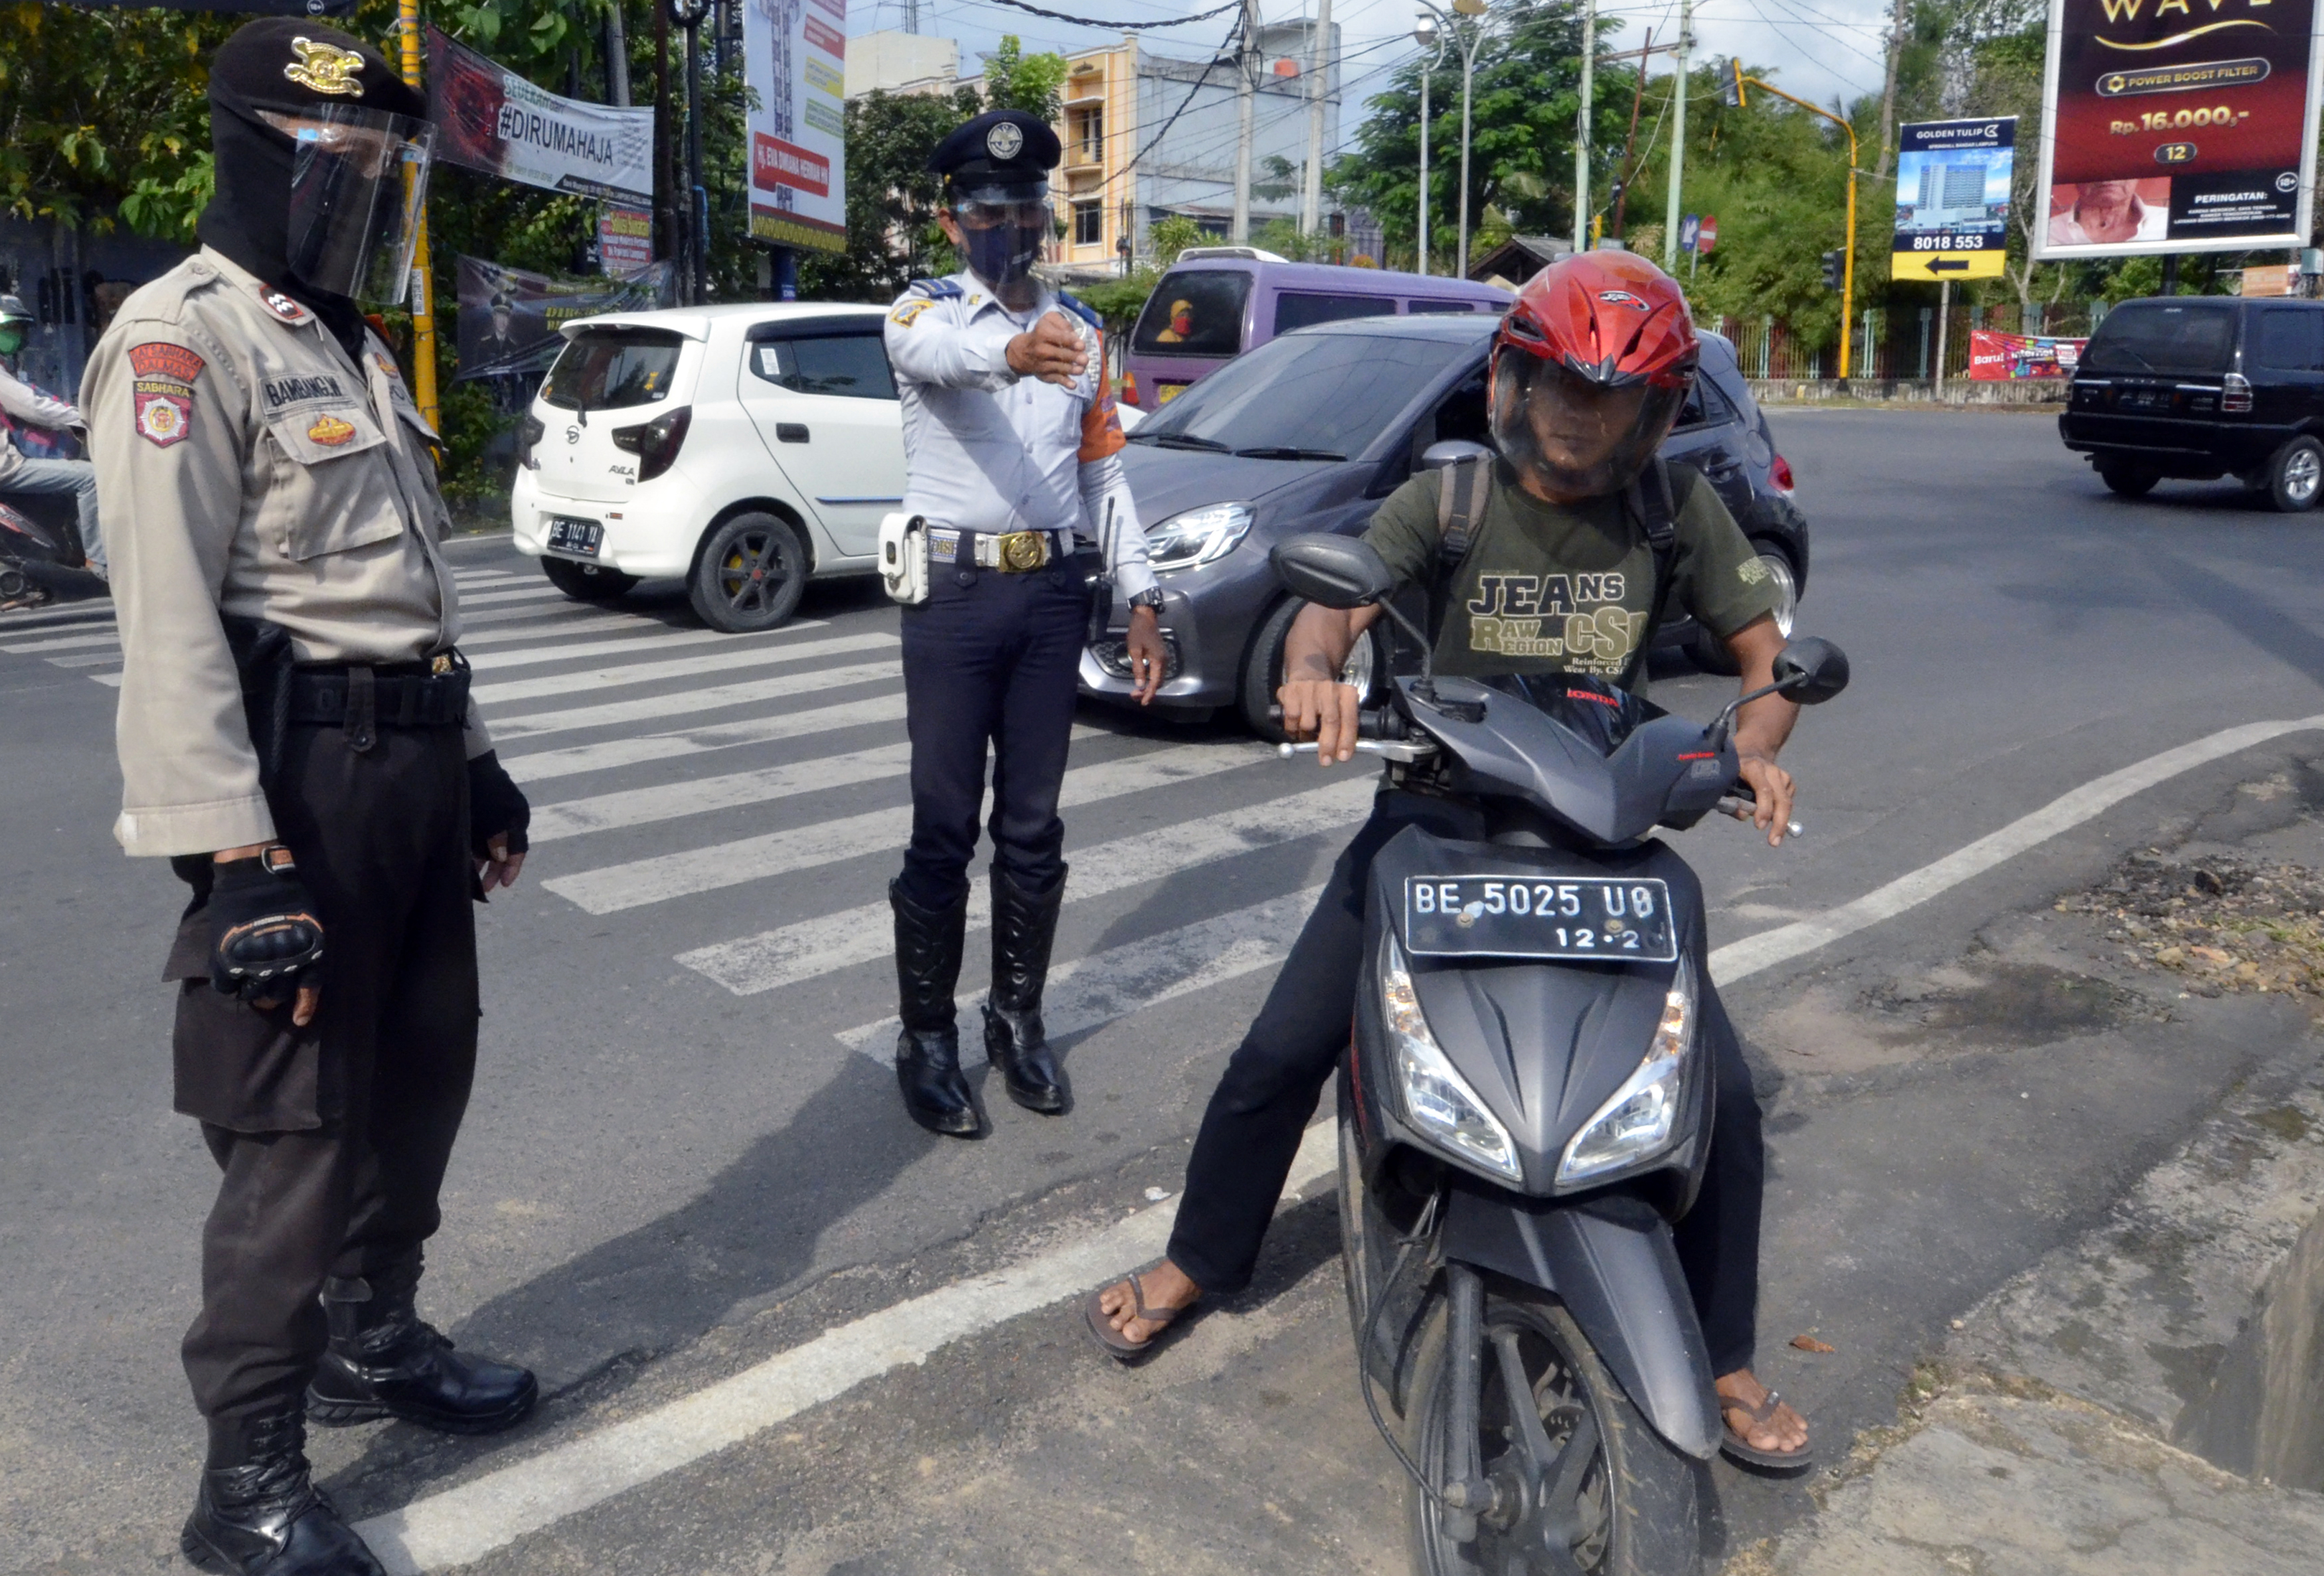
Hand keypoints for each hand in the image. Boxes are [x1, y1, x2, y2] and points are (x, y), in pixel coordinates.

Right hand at [207, 846, 324, 1025]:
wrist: (254, 875)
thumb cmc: (288, 895)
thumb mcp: (312, 921)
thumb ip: (308, 947)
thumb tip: (304, 973)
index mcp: (306, 954)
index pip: (309, 989)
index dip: (305, 1007)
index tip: (300, 1021)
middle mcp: (281, 963)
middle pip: (277, 995)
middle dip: (274, 995)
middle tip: (267, 987)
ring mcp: (251, 962)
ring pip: (252, 995)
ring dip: (252, 992)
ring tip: (249, 982)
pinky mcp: (225, 958)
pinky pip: (225, 986)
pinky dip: (228, 984)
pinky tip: (230, 975)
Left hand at [467, 751, 530, 894]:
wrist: (469, 762)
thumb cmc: (482, 788)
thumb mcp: (492, 815)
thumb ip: (498, 837)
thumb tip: (503, 858)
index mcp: (518, 819)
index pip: (519, 850)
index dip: (512, 868)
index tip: (504, 884)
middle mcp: (509, 822)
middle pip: (505, 852)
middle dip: (497, 870)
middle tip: (486, 888)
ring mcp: (496, 820)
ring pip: (492, 848)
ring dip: (485, 863)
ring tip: (473, 879)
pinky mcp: (483, 818)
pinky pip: (482, 840)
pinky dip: (477, 851)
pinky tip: (467, 862)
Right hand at [1005, 311, 1089, 385]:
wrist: (1024, 351)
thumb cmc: (1042, 333)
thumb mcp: (1049, 321)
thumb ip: (1062, 324)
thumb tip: (1074, 335)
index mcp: (1043, 333)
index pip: (1059, 338)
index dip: (1071, 342)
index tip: (1081, 345)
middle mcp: (1041, 350)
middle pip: (1060, 354)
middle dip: (1074, 357)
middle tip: (1085, 359)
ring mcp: (1043, 365)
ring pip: (1059, 368)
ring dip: (1072, 370)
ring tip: (1082, 369)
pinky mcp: (1045, 375)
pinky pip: (1055, 379)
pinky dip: (1064, 383)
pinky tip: (1073, 385)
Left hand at [1125, 604, 1166, 704]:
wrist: (1146, 617)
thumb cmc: (1138, 632)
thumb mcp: (1134, 650)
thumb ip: (1138, 668)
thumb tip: (1139, 685)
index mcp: (1158, 660)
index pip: (1155, 683)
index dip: (1149, 694)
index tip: (1142, 702)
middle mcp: (1164, 661)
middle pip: (1159, 682)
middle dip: (1148, 692)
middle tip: (1134, 696)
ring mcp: (1164, 658)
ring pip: (1159, 678)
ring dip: (1149, 686)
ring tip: (1137, 691)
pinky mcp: (1161, 656)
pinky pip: (1158, 672)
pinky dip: (1151, 679)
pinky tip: (1143, 681)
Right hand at [1279, 678, 1362, 765]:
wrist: (1308, 676)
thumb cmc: (1328, 701)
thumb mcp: (1342, 708)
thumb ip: (1344, 726)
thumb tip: (1342, 753)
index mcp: (1347, 694)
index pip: (1349, 719)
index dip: (1346, 740)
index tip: (1343, 757)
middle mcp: (1330, 689)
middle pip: (1330, 721)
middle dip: (1328, 745)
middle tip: (1326, 761)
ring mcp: (1310, 688)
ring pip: (1307, 724)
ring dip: (1307, 737)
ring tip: (1308, 736)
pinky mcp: (1291, 691)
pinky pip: (1291, 719)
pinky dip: (1292, 729)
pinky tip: (1296, 728)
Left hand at [1736, 751, 1795, 846]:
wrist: (1750, 748)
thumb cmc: (1732, 768)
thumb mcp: (1724, 781)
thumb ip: (1730, 799)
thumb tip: (1744, 816)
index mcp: (1752, 767)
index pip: (1763, 789)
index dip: (1763, 809)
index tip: (1759, 827)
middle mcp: (1770, 769)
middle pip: (1781, 799)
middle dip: (1779, 822)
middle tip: (1773, 842)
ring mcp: (1781, 774)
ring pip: (1787, 801)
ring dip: (1782, 821)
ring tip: (1774, 837)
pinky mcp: (1787, 779)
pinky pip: (1788, 798)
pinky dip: (1781, 810)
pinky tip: (1772, 814)